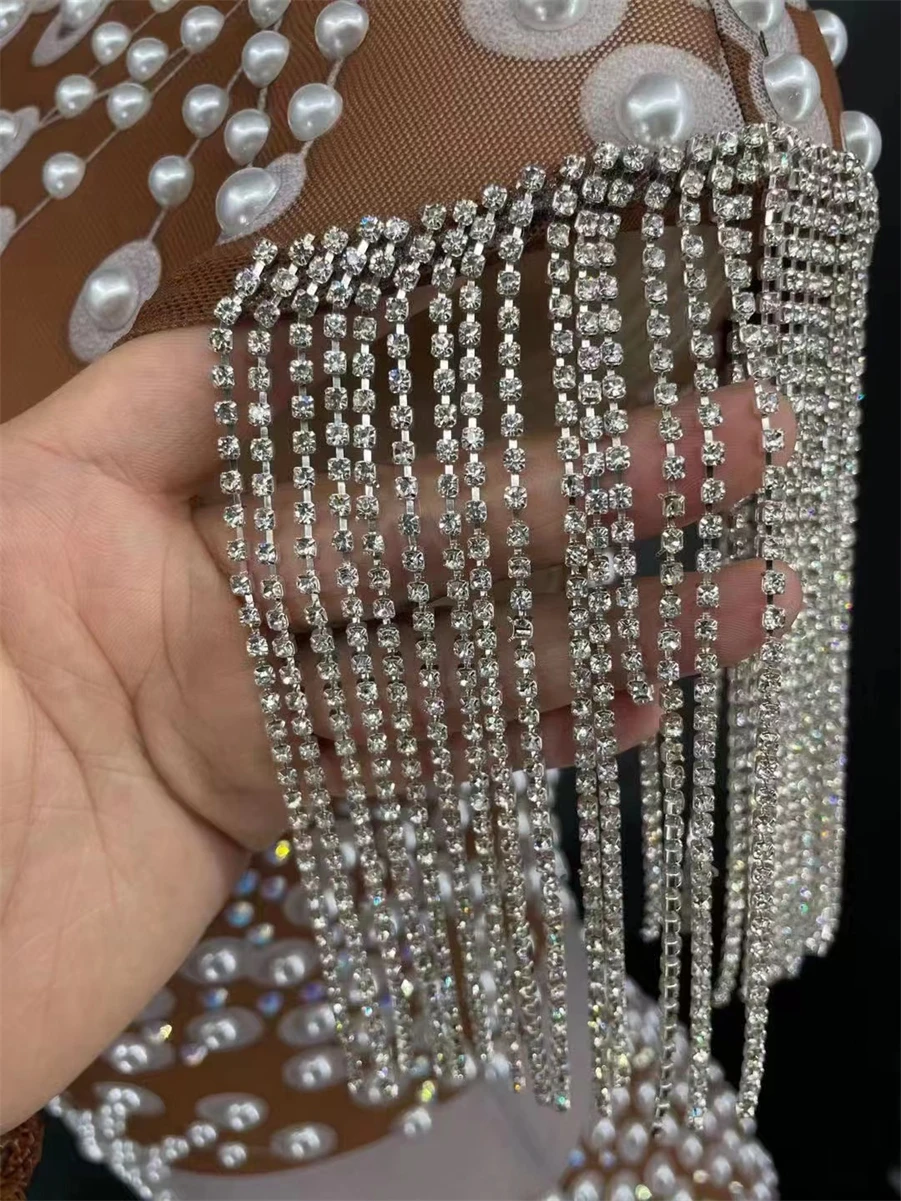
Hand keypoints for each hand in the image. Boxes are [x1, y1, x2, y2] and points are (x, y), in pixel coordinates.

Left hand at [0, 326, 797, 1129]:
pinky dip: (512, 733)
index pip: (232, 383)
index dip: (356, 349)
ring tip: (728, 593)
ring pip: (428, 647)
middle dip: (552, 483)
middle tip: (709, 449)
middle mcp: (164, 584)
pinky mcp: (252, 809)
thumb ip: (76, 474)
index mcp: (69, 497)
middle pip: (385, 518)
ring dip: (580, 623)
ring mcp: (221, 702)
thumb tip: (217, 376)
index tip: (487, 328)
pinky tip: (625, 702)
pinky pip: (402, 757)